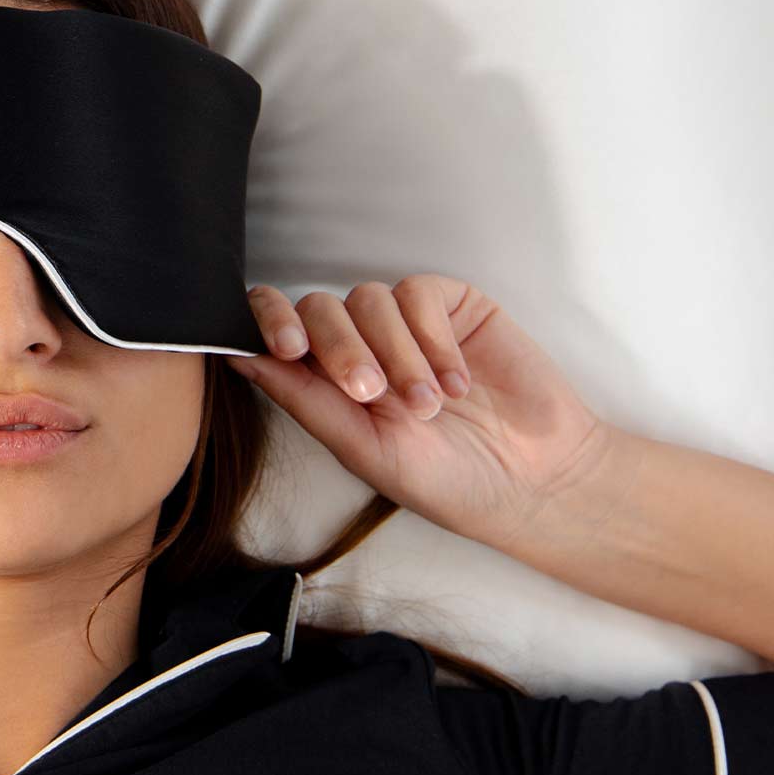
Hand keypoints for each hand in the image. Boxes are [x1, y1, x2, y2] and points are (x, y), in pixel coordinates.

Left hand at [229, 274, 618, 547]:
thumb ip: (305, 402)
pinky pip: (418, 294)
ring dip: (397, 355)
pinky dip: (432, 339)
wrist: (532, 480)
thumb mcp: (365, 450)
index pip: (280, 331)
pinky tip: (456, 382)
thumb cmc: (446, 480)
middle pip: (320, 309)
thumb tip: (241, 360)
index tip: (286, 346)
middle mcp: (361, 346)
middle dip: (340, 349)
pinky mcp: (452, 306)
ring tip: (430, 406)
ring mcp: (405, 325)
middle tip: (370, 393)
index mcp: (328, 384)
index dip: (270, 322)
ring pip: (369, 299)